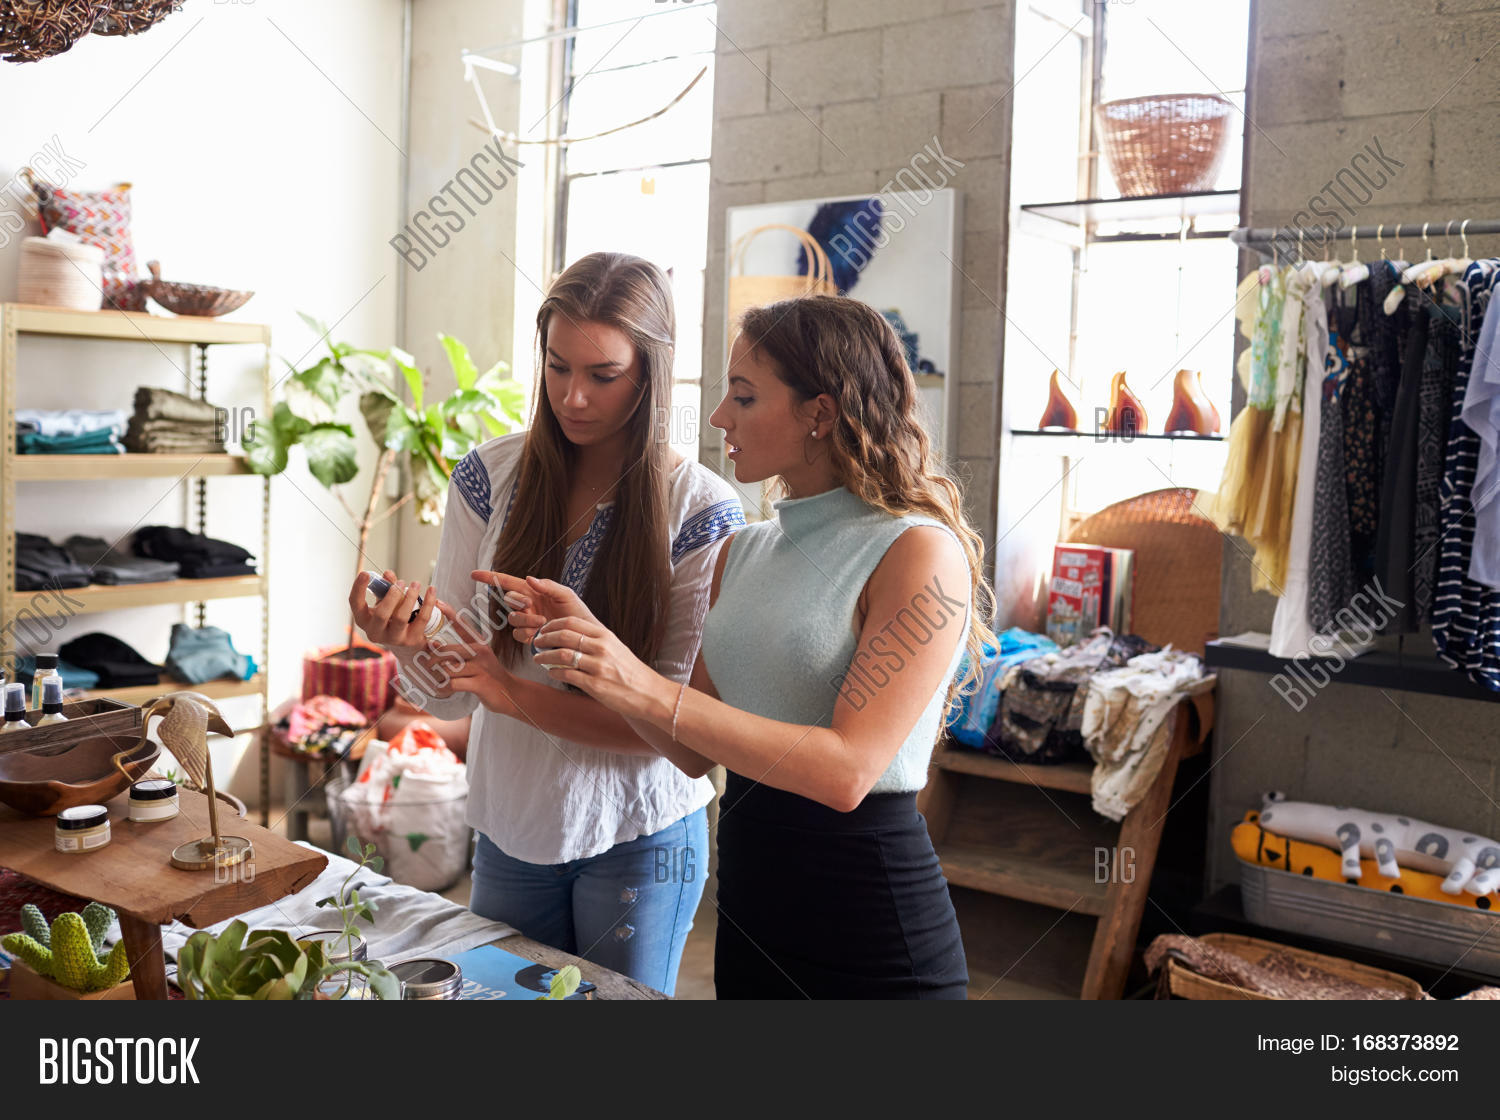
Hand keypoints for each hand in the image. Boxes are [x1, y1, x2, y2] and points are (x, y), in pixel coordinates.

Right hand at [350, 569, 440, 648]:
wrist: (406, 643)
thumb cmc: (391, 617)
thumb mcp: (384, 602)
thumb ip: (385, 587)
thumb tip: (388, 574)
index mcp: (364, 620)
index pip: (355, 604)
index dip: (358, 588)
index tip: (365, 573)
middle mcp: (375, 632)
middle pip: (381, 614)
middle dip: (392, 596)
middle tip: (401, 582)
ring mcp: (394, 638)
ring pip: (401, 617)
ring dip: (409, 597)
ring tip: (415, 584)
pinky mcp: (411, 639)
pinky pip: (422, 619)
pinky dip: (428, 603)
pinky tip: (431, 590)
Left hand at [425, 604, 519, 716]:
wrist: (510, 693)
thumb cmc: (489, 676)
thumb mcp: (476, 660)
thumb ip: (456, 652)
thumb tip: (433, 643)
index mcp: (479, 644)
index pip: (462, 625)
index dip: (450, 613)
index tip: (438, 602)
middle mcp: (480, 652)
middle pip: (447, 650)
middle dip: (432, 660)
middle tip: (427, 667)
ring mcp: (481, 668)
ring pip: (448, 669)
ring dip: (439, 677)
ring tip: (439, 682)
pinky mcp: (479, 684)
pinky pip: (452, 684)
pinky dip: (444, 688)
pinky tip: (445, 690)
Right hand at [470, 571, 598, 646]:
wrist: (584, 637)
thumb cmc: (578, 613)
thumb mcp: (566, 595)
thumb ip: (548, 586)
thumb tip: (528, 578)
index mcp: (534, 591)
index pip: (508, 582)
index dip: (490, 578)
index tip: (474, 574)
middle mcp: (527, 605)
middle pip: (509, 600)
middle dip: (517, 601)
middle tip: (531, 604)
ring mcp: (527, 621)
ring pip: (512, 618)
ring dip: (525, 619)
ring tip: (542, 622)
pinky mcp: (529, 636)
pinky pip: (518, 634)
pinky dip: (526, 633)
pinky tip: (538, 634)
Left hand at [531, 615, 674, 724]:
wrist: (648, 693)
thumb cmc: (629, 672)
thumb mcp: (615, 648)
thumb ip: (594, 640)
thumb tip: (568, 636)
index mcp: (605, 636)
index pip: (572, 622)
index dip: (552, 625)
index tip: (543, 630)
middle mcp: (601, 648)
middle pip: (563, 635)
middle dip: (544, 638)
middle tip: (536, 642)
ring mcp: (598, 666)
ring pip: (562, 655)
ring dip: (545, 656)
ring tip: (538, 659)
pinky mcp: (595, 685)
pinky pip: (567, 675)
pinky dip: (554, 672)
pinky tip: (551, 672)